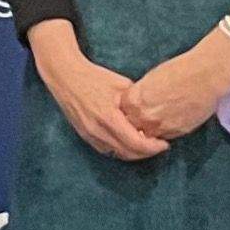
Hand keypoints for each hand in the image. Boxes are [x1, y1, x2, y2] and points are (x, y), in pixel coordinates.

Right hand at [28, 22, 165, 160]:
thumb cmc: (94, 77)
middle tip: (158, 146)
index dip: (153, 147)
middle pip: (128, 153)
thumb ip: (137, 102)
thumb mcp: (122, 85)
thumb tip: (155, 114)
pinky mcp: (83, 134)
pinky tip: (128, 142)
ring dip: (133, 153)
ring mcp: (88, 134)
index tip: (164, 144)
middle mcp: (97, 130)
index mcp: (108, 117)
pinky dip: (119, 149)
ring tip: (145, 144)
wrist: (64, 76)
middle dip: (146, 153)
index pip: (136, 143)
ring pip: (117, 154)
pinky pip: (106, 149)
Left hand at [123, 32, 229, 142]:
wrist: (206, 75)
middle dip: (135, 126)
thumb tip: (133, 105)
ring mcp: (160, 126)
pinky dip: (165, 133)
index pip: (120, 114)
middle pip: (131, 128)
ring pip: (147, 137)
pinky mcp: (177, 132)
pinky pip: (165, 138)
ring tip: (158, 123)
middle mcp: (143, 115)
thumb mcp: (149, 80)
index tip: (132, 112)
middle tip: (144, 120)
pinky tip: (171, 123)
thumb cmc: (179, 71)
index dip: (126, 114)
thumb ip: (138, 96)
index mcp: (133, 100)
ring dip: (150, 133)